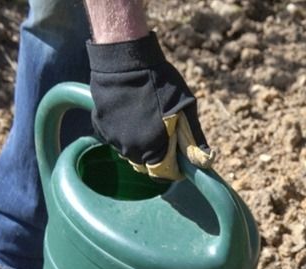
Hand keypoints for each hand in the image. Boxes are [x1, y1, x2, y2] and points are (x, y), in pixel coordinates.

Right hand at [86, 32, 213, 179]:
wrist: (126, 57)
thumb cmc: (161, 82)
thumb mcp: (186, 109)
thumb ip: (194, 139)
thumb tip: (205, 163)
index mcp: (154, 150)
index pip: (163, 174)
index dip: (173, 168)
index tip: (178, 157)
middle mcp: (131, 150)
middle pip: (145, 165)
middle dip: (157, 156)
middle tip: (164, 135)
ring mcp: (113, 138)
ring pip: (130, 152)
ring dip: (140, 144)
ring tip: (148, 121)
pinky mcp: (100, 125)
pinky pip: (115, 138)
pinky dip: (124, 132)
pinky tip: (131, 115)